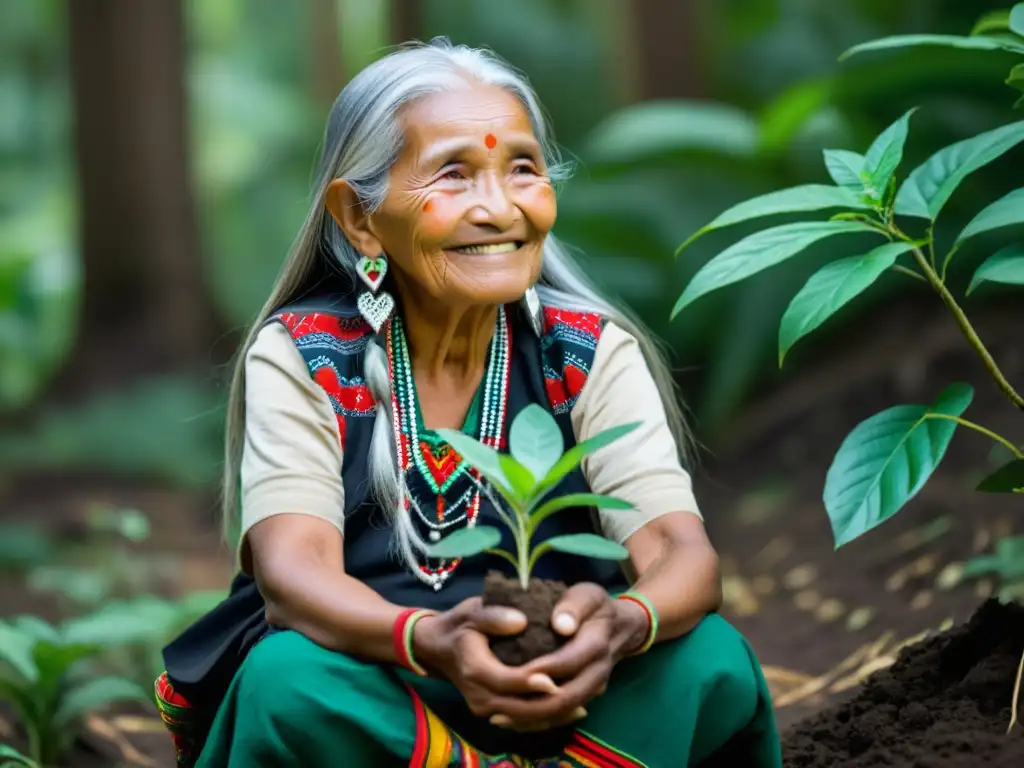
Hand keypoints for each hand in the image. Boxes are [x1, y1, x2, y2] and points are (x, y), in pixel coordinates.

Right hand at [412, 597, 565, 728]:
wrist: (438, 647)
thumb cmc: (460, 624)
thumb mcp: (472, 611)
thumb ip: (494, 615)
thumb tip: (521, 621)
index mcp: (474, 670)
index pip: (506, 681)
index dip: (530, 681)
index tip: (554, 676)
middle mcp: (478, 696)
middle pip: (518, 709)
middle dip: (549, 704)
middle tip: (578, 692)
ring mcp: (484, 708)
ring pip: (522, 721)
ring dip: (551, 716)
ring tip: (581, 704)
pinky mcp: (491, 712)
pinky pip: (520, 723)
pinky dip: (544, 720)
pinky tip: (568, 711)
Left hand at [491, 583, 647, 730]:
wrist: (621, 628)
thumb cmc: (596, 607)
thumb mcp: (587, 596)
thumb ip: (574, 607)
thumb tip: (561, 625)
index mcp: (596, 645)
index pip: (569, 662)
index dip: (542, 669)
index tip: (513, 670)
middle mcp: (597, 673)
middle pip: (567, 697)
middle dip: (532, 701)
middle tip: (500, 699)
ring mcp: (593, 689)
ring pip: (564, 712)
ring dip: (532, 717)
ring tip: (499, 714)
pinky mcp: (585, 698)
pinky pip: (563, 717)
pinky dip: (537, 721)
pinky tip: (511, 719)